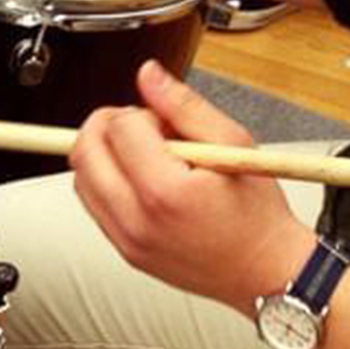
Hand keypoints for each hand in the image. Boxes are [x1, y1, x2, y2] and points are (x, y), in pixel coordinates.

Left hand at [70, 61, 314, 310]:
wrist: (266, 273)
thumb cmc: (258, 216)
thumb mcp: (234, 144)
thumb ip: (184, 106)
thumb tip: (148, 75)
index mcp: (166, 191)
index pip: (120, 128)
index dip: (142, 114)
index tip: (167, 124)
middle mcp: (138, 220)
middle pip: (84, 153)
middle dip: (109, 126)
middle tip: (144, 128)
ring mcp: (127, 241)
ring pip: (82, 180)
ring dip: (104, 155)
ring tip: (148, 157)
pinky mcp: (126, 252)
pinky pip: (95, 207)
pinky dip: (109, 183)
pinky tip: (144, 182)